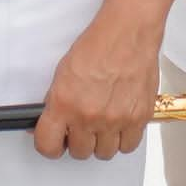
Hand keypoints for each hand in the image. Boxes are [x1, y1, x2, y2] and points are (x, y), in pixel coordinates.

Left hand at [36, 11, 167, 160]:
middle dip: (78, 141)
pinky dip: (123, 139)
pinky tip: (119, 125)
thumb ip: (55, 103)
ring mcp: (115, 120)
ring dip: (102, 142)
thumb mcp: (63, 73)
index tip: (54, 142)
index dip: (49, 146)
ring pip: (104, 153)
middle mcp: (89, 115)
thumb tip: (48, 123)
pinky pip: (128, 146)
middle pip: (79, 152)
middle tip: (81, 127)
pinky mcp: (138, 118)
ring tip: (102, 125)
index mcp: (65, 104)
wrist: (127, 32)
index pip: (48, 146)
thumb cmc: (98, 46)